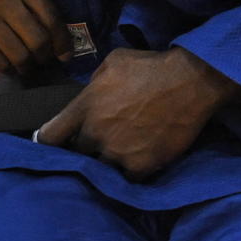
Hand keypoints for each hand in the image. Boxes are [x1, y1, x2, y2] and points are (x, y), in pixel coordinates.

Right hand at [0, 0, 68, 77]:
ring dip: (26, 66)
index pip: (52, 18)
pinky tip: (7, 65)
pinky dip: (6, 68)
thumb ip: (36, 2)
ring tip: (26, 66)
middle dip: (45, 56)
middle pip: (37, 40)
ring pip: (18, 55)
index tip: (65, 54)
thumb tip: (59, 38)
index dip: (62, 42)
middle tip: (44, 61)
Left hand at [35, 47, 240, 179]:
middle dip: (86, 147)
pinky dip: (131, 171)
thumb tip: (89, 95)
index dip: (49, 142)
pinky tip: (138, 161)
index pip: (48, 137)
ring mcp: (117, 152)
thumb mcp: (114, 62)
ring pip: (101, 168)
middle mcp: (95, 133)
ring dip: (108, 161)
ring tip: (122, 151)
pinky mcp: (141, 165)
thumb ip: (94, 83)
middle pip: (77, 154)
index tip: (57, 142)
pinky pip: (126, 178)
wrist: (192, 80)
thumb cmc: (152, 66)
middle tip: (101, 140)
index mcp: (84, 108)